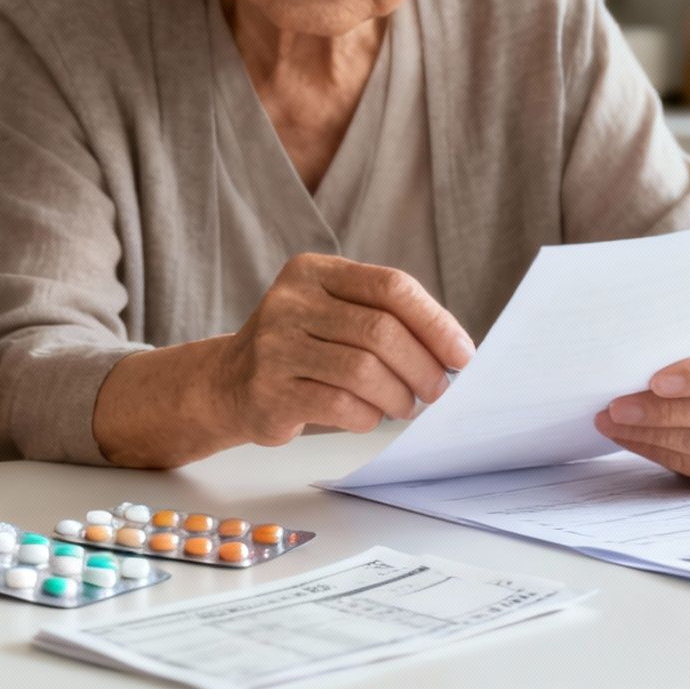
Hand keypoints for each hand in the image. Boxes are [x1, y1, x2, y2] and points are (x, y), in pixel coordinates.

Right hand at [213, 254, 474, 445]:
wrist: (228, 383)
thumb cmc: (300, 348)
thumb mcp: (331, 313)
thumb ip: (382, 318)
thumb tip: (453, 351)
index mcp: (313, 272)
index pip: (390, 286)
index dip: (434, 321)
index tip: (461, 354)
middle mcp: (290, 301)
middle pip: (381, 331)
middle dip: (422, 366)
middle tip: (438, 389)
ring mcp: (276, 346)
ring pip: (364, 371)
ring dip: (399, 396)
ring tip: (406, 406)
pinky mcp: (270, 390)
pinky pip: (341, 405)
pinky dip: (368, 416)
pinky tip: (371, 417)